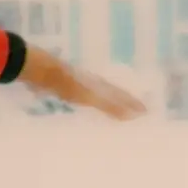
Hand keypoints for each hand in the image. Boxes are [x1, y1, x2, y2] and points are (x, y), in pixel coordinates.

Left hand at [18, 49, 146, 118]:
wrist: (42, 71)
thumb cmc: (67, 85)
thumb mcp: (90, 97)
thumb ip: (110, 106)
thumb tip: (134, 116)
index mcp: (100, 84)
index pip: (121, 95)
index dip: (133, 103)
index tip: (146, 110)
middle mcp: (93, 82)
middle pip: (112, 92)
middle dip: (124, 101)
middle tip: (135, 109)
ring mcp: (79, 83)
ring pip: (99, 93)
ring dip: (109, 101)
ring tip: (115, 108)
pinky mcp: (66, 88)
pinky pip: (85, 97)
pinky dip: (92, 102)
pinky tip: (86, 104)